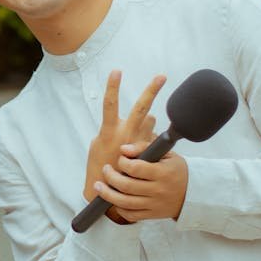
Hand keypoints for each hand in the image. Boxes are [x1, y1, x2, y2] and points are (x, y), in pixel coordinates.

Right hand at [83, 71, 164, 203]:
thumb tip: (142, 117)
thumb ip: (115, 128)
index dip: (112, 87)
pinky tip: (141, 149)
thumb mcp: (99, 144)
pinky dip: (147, 137)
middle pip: (140, 108)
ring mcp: (138, 143)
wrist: (105, 190)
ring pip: (150, 121)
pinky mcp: (147, 151)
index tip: (116, 71)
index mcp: (109, 131)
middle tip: (162, 76)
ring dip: (147, 122)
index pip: (109, 104)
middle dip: (151, 91)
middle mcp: (125, 135)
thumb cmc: (99, 163)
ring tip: (137, 135)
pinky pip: (152, 136)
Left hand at [93, 141, 188, 221]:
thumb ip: (144, 146)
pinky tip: (114, 199)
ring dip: (107, 194)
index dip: (123, 162)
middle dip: (110, 176)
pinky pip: (131, 215)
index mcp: (163, 173)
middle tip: (106, 169)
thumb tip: (124, 149)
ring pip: (125, 202)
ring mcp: (155, 205)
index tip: (121, 158)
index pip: (136, 168)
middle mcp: (159, 190)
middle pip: (126, 186)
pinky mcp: (153, 215)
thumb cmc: (175, 169)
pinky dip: (119, 208)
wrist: (194, 193)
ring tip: (98, 186)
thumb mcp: (166, 153)